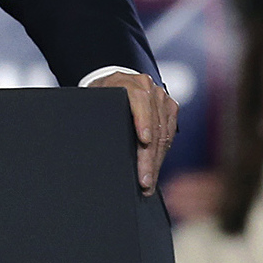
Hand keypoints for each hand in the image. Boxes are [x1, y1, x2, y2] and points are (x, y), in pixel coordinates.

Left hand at [86, 70, 176, 193]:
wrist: (111, 84)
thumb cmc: (98, 96)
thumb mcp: (93, 101)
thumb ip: (98, 113)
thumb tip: (94, 142)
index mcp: (124, 82)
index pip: (138, 100)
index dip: (142, 121)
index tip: (144, 141)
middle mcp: (145, 86)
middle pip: (153, 124)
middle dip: (148, 156)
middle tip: (144, 180)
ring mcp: (159, 96)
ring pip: (163, 133)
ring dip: (156, 160)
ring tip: (148, 180)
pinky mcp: (169, 107)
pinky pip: (170, 133)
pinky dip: (162, 153)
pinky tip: (155, 168)